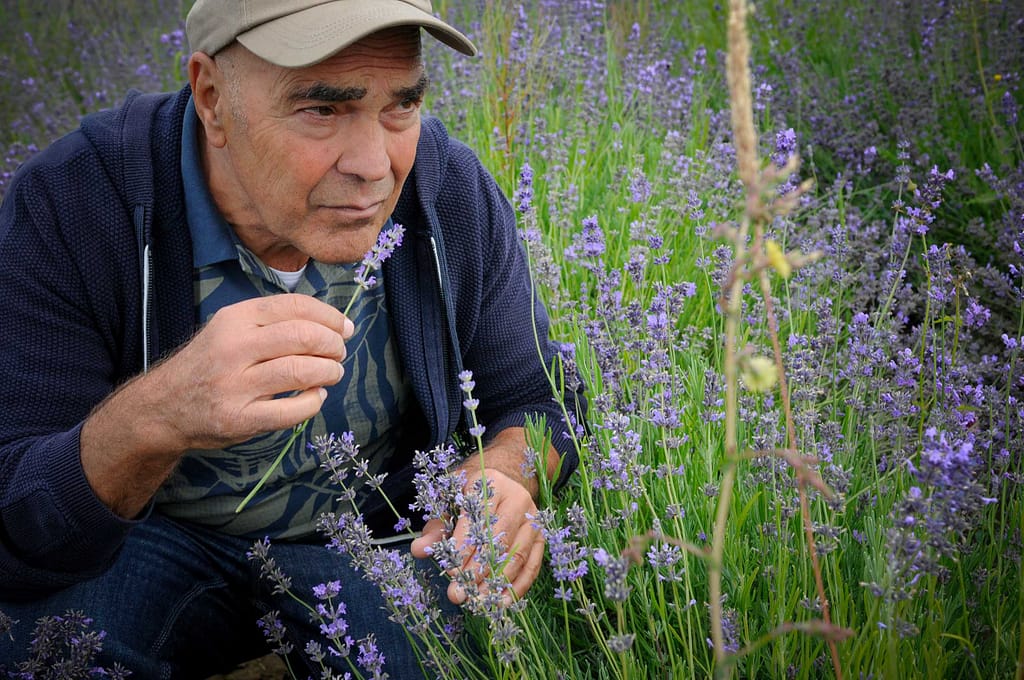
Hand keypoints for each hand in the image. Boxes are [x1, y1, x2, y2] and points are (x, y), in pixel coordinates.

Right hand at [150, 293, 352, 449]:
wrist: (164, 407)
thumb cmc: (210, 364)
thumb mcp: (231, 330)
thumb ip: (273, 324)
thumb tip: (331, 325)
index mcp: (236, 318)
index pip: (294, 306)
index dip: (329, 316)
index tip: (344, 328)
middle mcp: (234, 347)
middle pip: (303, 336)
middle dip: (333, 345)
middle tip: (339, 353)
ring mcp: (235, 385)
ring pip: (301, 371)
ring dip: (329, 372)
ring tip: (332, 374)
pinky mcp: (239, 418)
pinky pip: (292, 411)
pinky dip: (314, 402)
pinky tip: (315, 397)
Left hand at [412, 467, 544, 605]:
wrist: (502, 484)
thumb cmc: (470, 495)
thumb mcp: (449, 503)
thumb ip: (435, 528)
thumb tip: (418, 550)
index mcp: (490, 482)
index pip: (476, 518)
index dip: (463, 546)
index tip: (450, 571)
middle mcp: (516, 497)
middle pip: (498, 539)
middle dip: (478, 570)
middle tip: (459, 594)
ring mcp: (533, 518)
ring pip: (517, 555)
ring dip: (497, 583)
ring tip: (478, 602)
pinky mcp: (541, 537)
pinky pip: (532, 565)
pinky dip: (517, 587)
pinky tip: (501, 603)